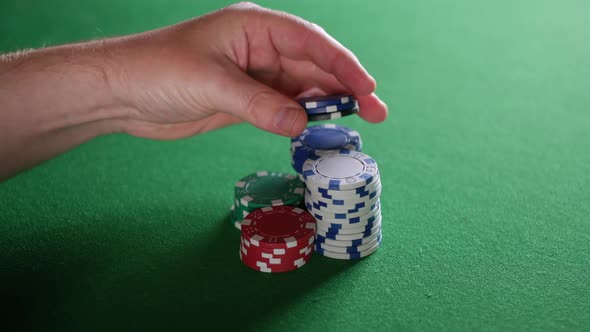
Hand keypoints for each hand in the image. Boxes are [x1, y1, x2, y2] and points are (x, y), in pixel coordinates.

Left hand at [105, 2, 387, 138]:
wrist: (122, 94)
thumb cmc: (157, 70)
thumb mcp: (211, 83)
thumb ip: (258, 104)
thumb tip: (301, 124)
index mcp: (255, 27)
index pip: (310, 42)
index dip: (342, 64)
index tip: (366, 88)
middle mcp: (260, 49)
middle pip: (314, 66)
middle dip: (346, 88)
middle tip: (377, 113)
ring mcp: (255, 76)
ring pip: (303, 89)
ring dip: (329, 106)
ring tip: (358, 124)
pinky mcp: (247, 100)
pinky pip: (285, 108)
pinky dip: (303, 119)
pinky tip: (319, 130)